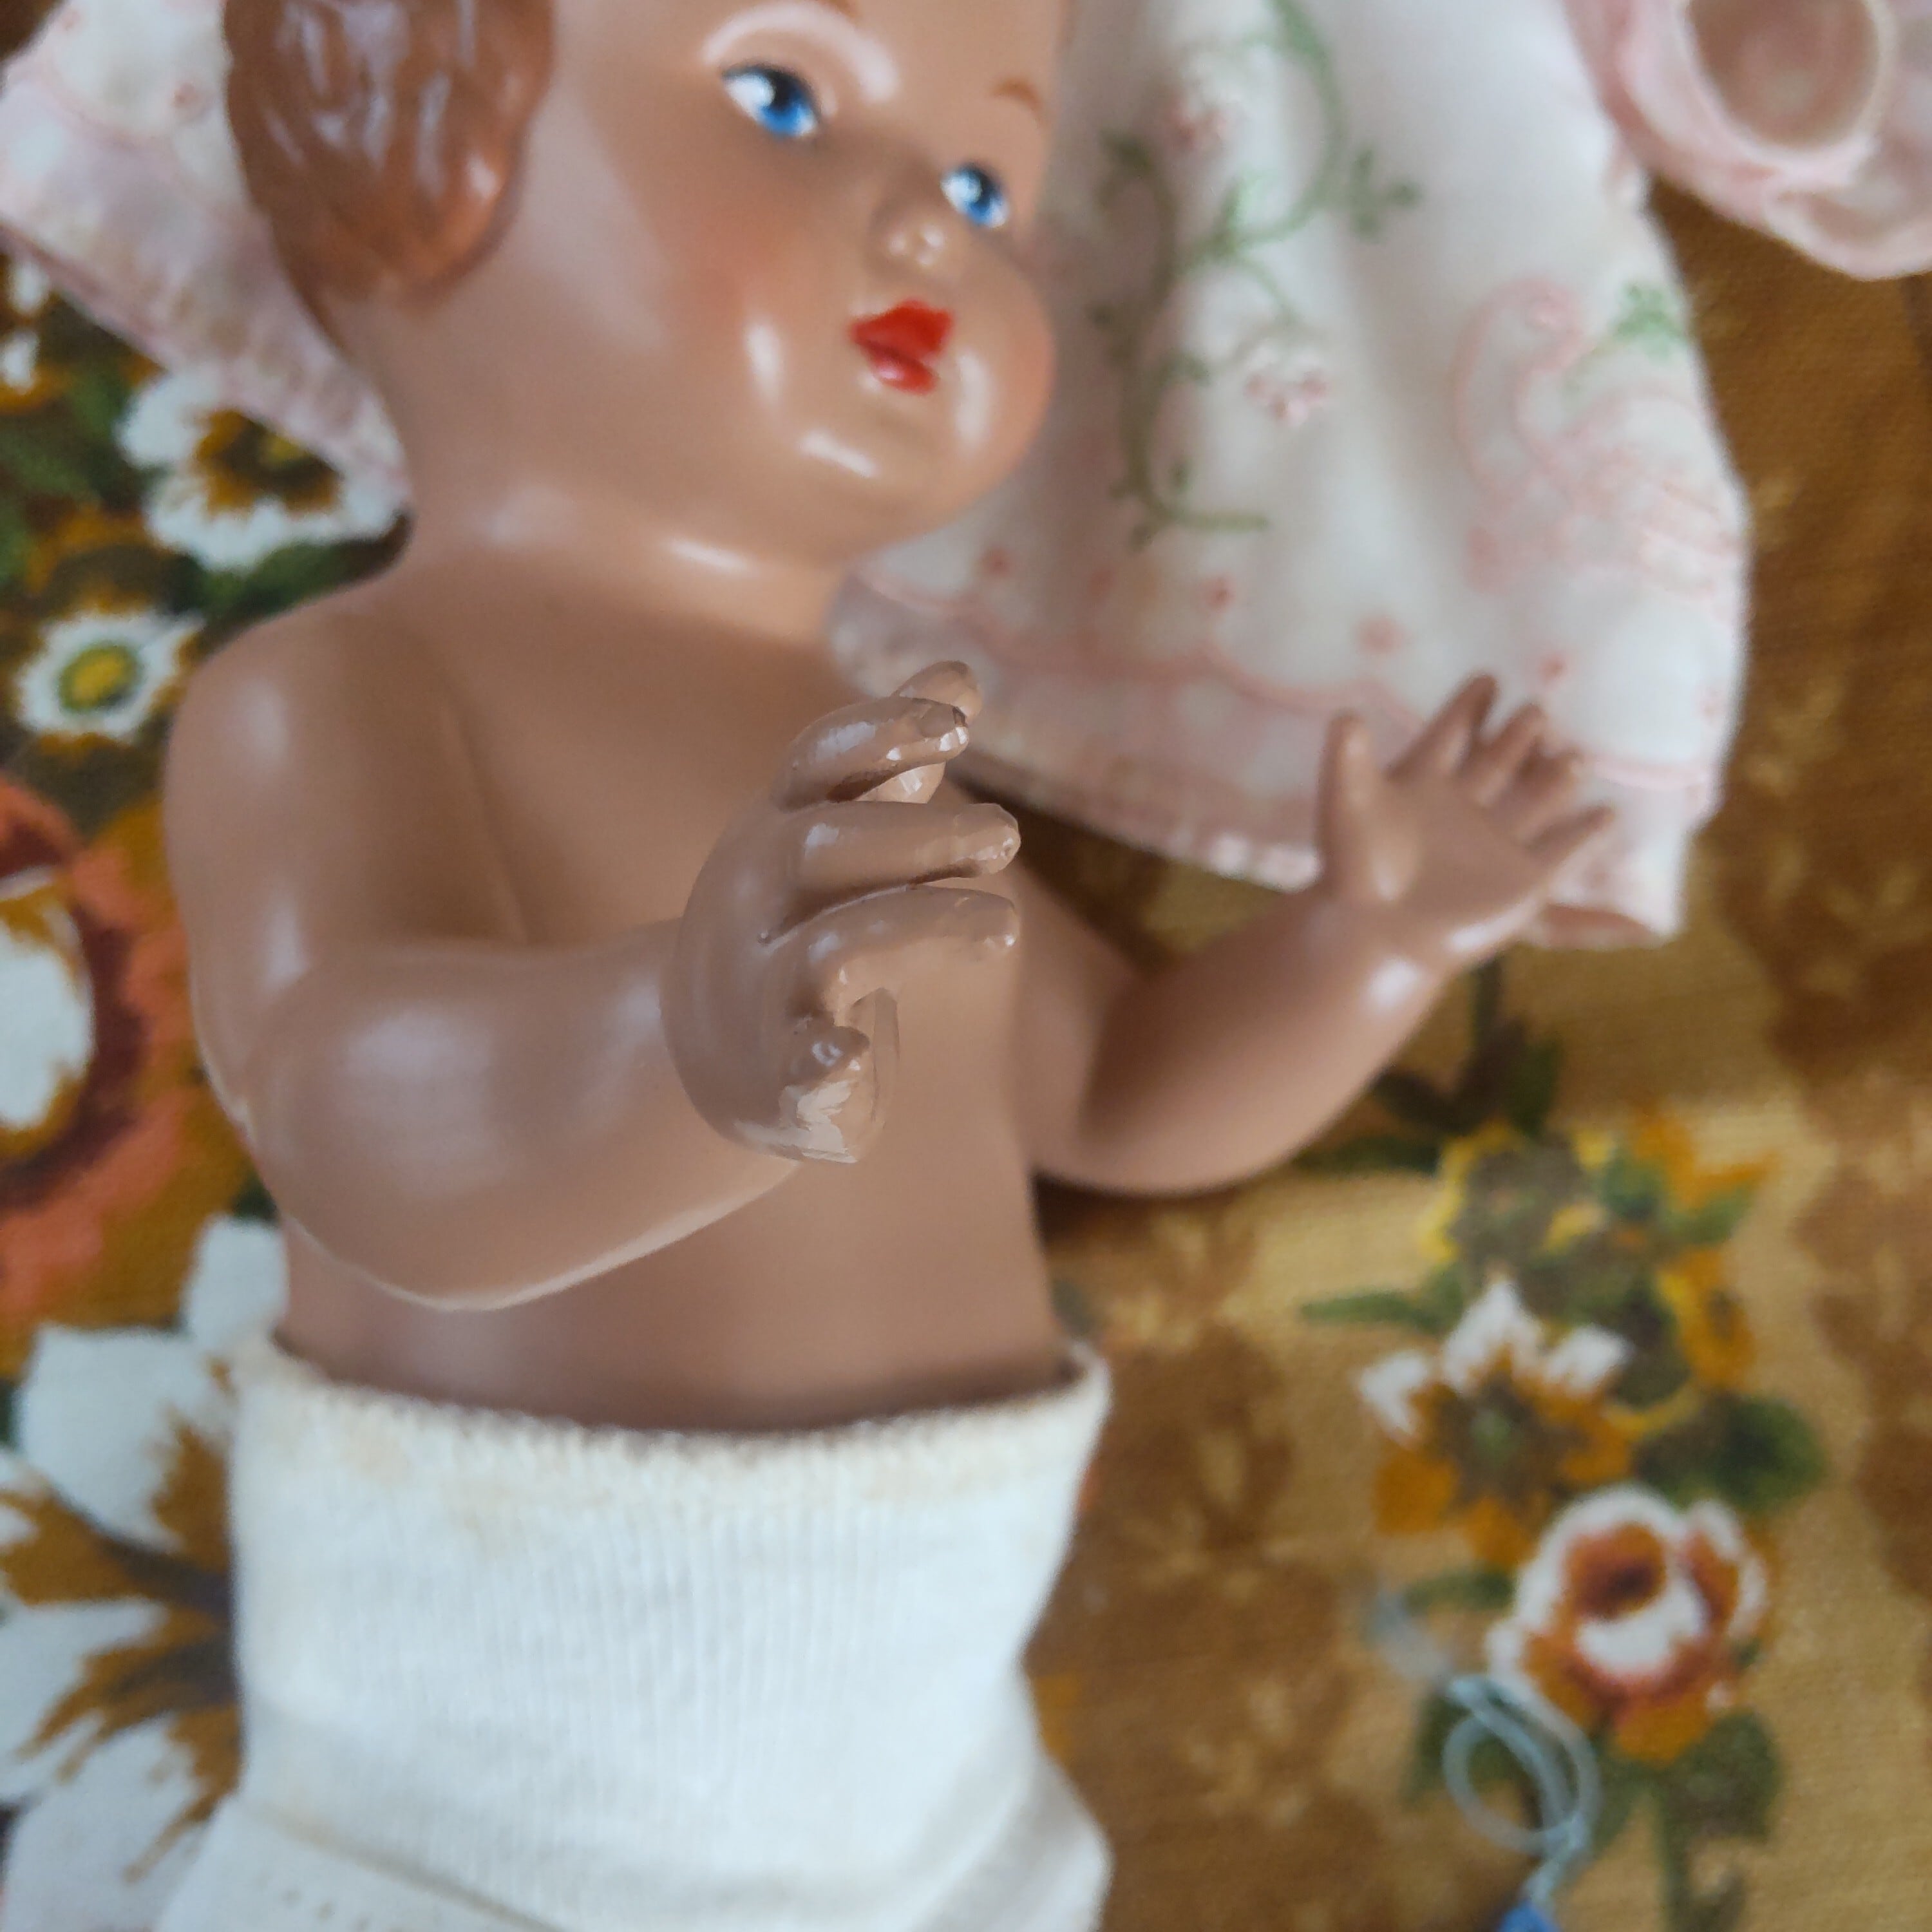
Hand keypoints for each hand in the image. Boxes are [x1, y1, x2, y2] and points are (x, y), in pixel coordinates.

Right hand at [665, 664, 1019, 1163]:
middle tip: (1009, 833)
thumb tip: (962, 668)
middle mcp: (759, 900)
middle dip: (918, 835)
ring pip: (831, 947)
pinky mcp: (783, 1070)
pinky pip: (796, 1062)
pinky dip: (821, 1060)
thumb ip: (897, 760)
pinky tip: (853, 1057)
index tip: (956, 726)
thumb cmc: (802, 918)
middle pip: (823, 846)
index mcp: (777, 829)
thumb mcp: (840, 833)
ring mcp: (763, 985)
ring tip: (1005, 926)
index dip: (880, 733)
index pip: (817, 761)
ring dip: (922, 926)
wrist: (705, 1047)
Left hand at [1315, 677, 1613, 972]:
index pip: (1452, 735)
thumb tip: (1346, 717)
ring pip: (1536, 797)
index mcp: (1422, 785)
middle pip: (1499, 759)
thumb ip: (1348, 759)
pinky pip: (1562, 850)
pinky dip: (1584, 833)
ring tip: (1572, 755)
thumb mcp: (1348, 806)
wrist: (1372, 937)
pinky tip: (1605, 813)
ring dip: (1556, 775)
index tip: (1487, 679)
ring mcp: (1495, 843)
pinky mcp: (1522, 882)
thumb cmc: (1354, 871)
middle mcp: (1463, 809)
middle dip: (1519, 735)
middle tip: (1536, 712)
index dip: (1469, 708)